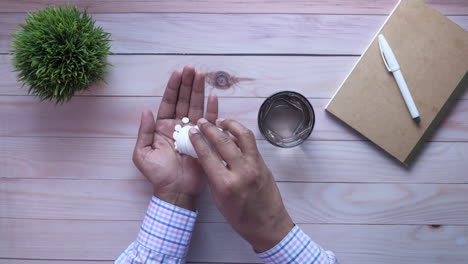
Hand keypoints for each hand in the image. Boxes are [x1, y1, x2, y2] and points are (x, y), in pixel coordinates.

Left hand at [133, 66, 217, 210]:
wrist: (176, 191)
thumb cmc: (158, 175)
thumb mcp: (142, 154)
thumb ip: (144, 131)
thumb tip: (145, 111)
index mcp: (163, 127)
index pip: (169, 102)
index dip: (173, 87)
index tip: (178, 73)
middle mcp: (178, 126)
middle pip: (184, 100)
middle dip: (188, 84)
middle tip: (192, 69)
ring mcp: (192, 132)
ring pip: (196, 107)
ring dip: (199, 91)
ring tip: (202, 75)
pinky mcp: (204, 139)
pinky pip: (209, 122)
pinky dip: (212, 110)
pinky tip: (214, 97)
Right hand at [189, 118, 293, 251]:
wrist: (268, 226)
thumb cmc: (241, 218)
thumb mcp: (218, 199)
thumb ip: (211, 176)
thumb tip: (204, 157)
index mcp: (225, 184)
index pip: (207, 155)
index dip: (198, 140)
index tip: (192, 132)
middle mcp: (241, 172)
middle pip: (223, 141)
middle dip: (210, 128)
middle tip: (202, 122)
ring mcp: (255, 166)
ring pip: (242, 135)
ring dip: (230, 125)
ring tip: (220, 121)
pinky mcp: (264, 164)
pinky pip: (251, 143)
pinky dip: (241, 134)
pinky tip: (233, 132)